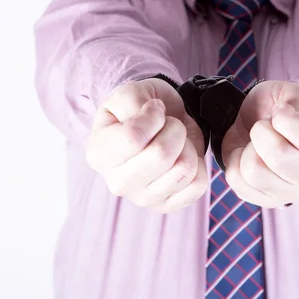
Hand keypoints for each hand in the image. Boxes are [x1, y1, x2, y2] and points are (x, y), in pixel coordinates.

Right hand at [86, 78, 207, 212]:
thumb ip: (133, 101)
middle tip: (169, 124)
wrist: (156, 123)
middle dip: (174, 129)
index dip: (153, 116)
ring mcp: (143, 199)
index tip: (153, 108)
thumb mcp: (128, 93)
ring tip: (176, 140)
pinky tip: (184, 156)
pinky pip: (198, 186)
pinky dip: (199, 164)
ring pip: (184, 170)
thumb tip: (154, 116)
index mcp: (100, 154)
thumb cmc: (139, 109)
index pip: (134, 138)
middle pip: (161, 155)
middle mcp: (117, 183)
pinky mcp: (168, 205)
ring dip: (187, 146)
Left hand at [222, 81, 298, 207]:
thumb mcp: (294, 92)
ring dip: (248, 148)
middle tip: (263, 125)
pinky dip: (235, 160)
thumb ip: (297, 101)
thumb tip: (282, 117)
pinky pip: (236, 180)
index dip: (284, 118)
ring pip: (254, 171)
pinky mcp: (266, 201)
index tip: (280, 111)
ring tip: (257, 142)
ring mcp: (292, 194)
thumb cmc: (281, 108)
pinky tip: (249, 155)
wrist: (259, 121)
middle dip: (262, 131)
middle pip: (280, 157)